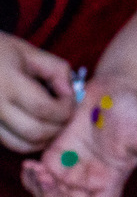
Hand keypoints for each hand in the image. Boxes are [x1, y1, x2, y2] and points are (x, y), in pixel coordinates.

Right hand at [0, 33, 73, 153]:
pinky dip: (31, 141)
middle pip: (35, 131)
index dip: (65, 108)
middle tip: (66, 112)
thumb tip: (71, 94)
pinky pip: (12, 144)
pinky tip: (40, 124)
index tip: (70, 98)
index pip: (43, 108)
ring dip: (47, 137)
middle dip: (59, 125)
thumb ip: (56, 70)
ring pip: (24, 145)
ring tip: (55, 120)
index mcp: (7, 83)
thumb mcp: (29, 51)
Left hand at [21, 76, 136, 196]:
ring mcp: (71, 170)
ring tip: (37, 170)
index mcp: (111, 182)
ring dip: (38, 190)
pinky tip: (31, 166)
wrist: (115, 90)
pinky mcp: (56, 156)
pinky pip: (38, 177)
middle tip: (46, 180)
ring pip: (48, 196)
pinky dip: (30, 177)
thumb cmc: (135, 112)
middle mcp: (89, 181)